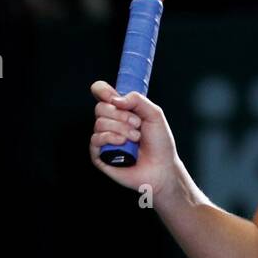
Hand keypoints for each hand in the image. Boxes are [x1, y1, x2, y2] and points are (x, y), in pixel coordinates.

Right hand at [89, 80, 181, 197]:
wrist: (162, 167)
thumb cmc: (160, 143)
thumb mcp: (154, 114)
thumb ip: (137, 100)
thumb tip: (115, 99)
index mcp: (122, 110)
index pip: (102, 92)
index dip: (103, 90)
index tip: (112, 96)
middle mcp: (111, 122)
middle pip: (100, 107)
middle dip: (121, 115)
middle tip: (137, 124)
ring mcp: (104, 139)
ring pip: (99, 123)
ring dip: (121, 129)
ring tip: (135, 138)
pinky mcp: (99, 155)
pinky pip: (95, 139)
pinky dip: (111, 138)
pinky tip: (123, 143)